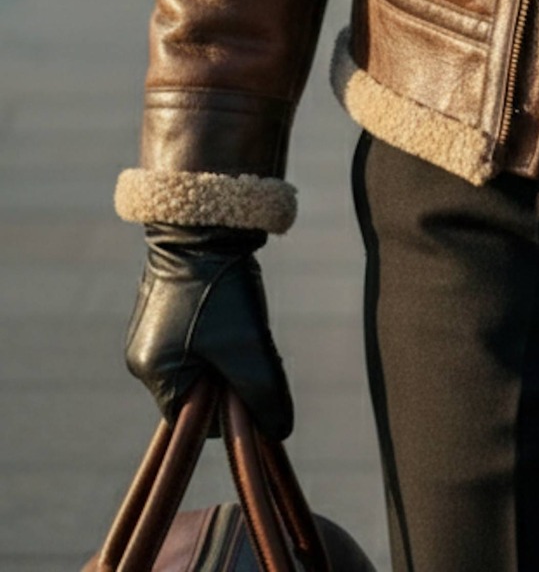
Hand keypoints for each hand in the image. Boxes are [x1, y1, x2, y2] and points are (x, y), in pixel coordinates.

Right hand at [125, 223, 293, 440]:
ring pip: (199, 363)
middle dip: (228, 378)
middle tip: (250, 345)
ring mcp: (149, 330)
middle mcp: (143, 357)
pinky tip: (229, 302)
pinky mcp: (161, 307)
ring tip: (240, 317)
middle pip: (197, 391)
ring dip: (226, 352)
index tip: (250, 382)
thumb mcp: (247, 346)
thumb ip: (263, 393)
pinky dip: (218, 330)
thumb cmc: (221, 288)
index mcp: (153, 373)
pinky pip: (194, 337)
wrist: (203, 222)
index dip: (227, 411)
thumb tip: (279, 432)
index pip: (192, 422)